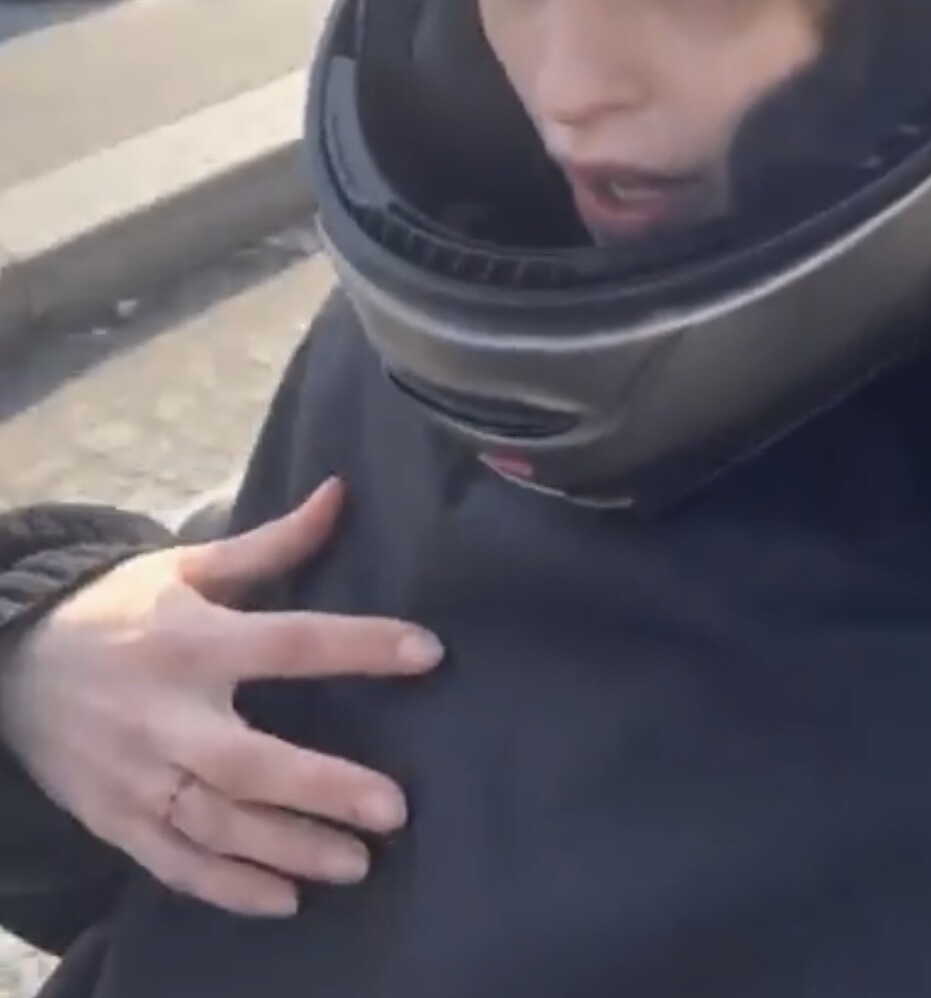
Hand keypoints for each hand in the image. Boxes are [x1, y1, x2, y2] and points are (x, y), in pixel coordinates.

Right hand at [0, 480, 442, 916]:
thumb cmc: (116, 606)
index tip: (428, 652)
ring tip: (357, 865)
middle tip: (395, 809)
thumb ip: (272, 543)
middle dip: (321, 786)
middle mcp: (165, 713)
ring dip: (287, 848)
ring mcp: (137, 775)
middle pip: (249, 760)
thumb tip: (339, 492)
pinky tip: (283, 900)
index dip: (359, 645)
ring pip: (217, 824)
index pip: (289, 643)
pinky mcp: (115, 819)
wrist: (11, 659)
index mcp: (191, 640)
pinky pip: (175, 864)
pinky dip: (226, 888)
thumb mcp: (186, 565)